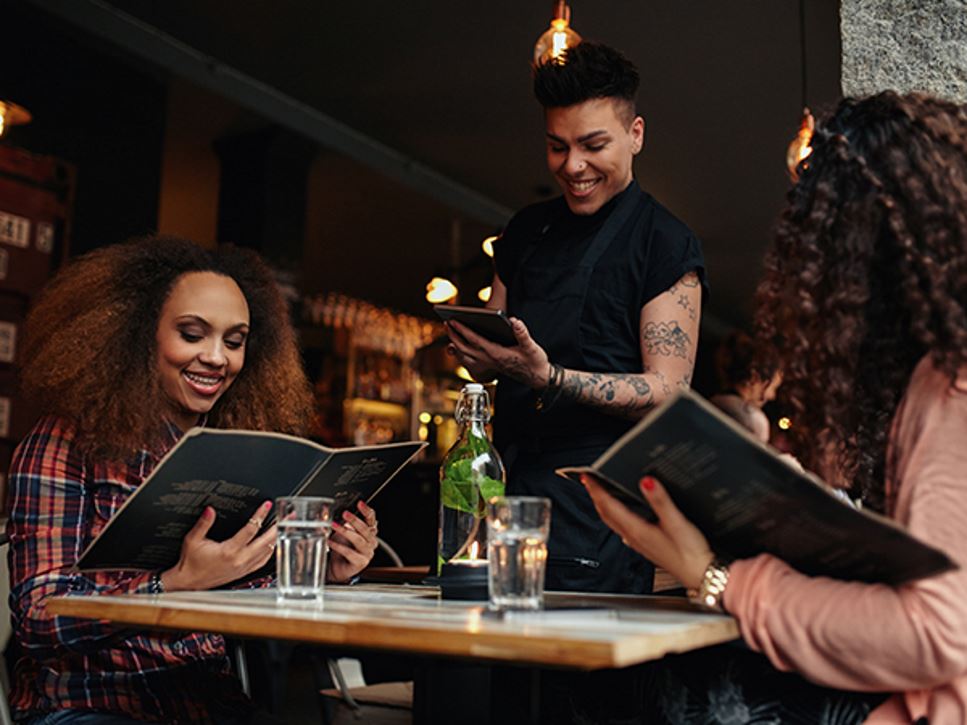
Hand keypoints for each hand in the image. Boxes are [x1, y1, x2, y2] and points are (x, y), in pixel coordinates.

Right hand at [161, 501, 276, 590]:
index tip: (267, 505)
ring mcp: (243, 567)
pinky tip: (274, 544)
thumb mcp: (193, 540)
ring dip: (276, 538)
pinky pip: (262, 562)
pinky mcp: (243, 572)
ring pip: (267, 552)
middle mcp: (239, 560)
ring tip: (284, 527)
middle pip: (266, 541)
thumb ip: (203, 523)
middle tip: (287, 516)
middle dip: (277, 526)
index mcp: (229, 551)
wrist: (188, 582)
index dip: (260, 515)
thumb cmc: (191, 562)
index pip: (250, 529)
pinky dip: (270, 552)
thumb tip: (210, 510)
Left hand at [327, 500, 378, 582]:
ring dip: (346, 532)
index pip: (371, 519)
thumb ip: (341, 521)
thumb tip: (329, 510)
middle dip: (355, 520)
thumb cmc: (342, 548)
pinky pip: (350, 553)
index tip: (360, 503)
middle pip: (365, 529)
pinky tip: (331, 542)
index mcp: (369, 531)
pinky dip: (339, 547)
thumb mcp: (342, 531)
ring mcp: (367, 553)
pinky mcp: (360, 562)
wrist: (338, 567)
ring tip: (335, 525)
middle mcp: (371, 541)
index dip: (366, 511)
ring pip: (358, 540)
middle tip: (345, 514)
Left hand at [446, 318, 549, 389]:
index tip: (453, 321)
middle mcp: (489, 360)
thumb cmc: (534, 361)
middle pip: (465, 348)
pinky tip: (461, 345)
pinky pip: (471, 360)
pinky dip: (462, 353)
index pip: (474, 340)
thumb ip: (522, 333)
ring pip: (466, 355)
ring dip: (456, 344)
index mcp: (496, 354)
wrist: (537, 378)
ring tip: (451, 332)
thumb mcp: (531, 347)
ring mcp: (488, 364)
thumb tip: (514, 321)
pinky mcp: (490, 366)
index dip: (463, 330)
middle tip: (447, 323)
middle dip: (454, 336)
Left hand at [581, 474, 712, 589]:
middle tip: (589, 481)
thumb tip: (646, 481)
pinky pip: (623, 528)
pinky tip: (622, 514)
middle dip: (595, 496)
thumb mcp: (676, 522)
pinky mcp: (645, 546)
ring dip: (604, 506)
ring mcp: (638, 543)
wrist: (699, 574)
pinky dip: (616, 516)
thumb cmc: (690, 553)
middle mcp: (633, 537)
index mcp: (637, 530)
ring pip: (612, 522)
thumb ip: (660, 500)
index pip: (609, 506)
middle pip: (606, 514)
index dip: (596, 489)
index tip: (588, 477)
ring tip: (600, 493)